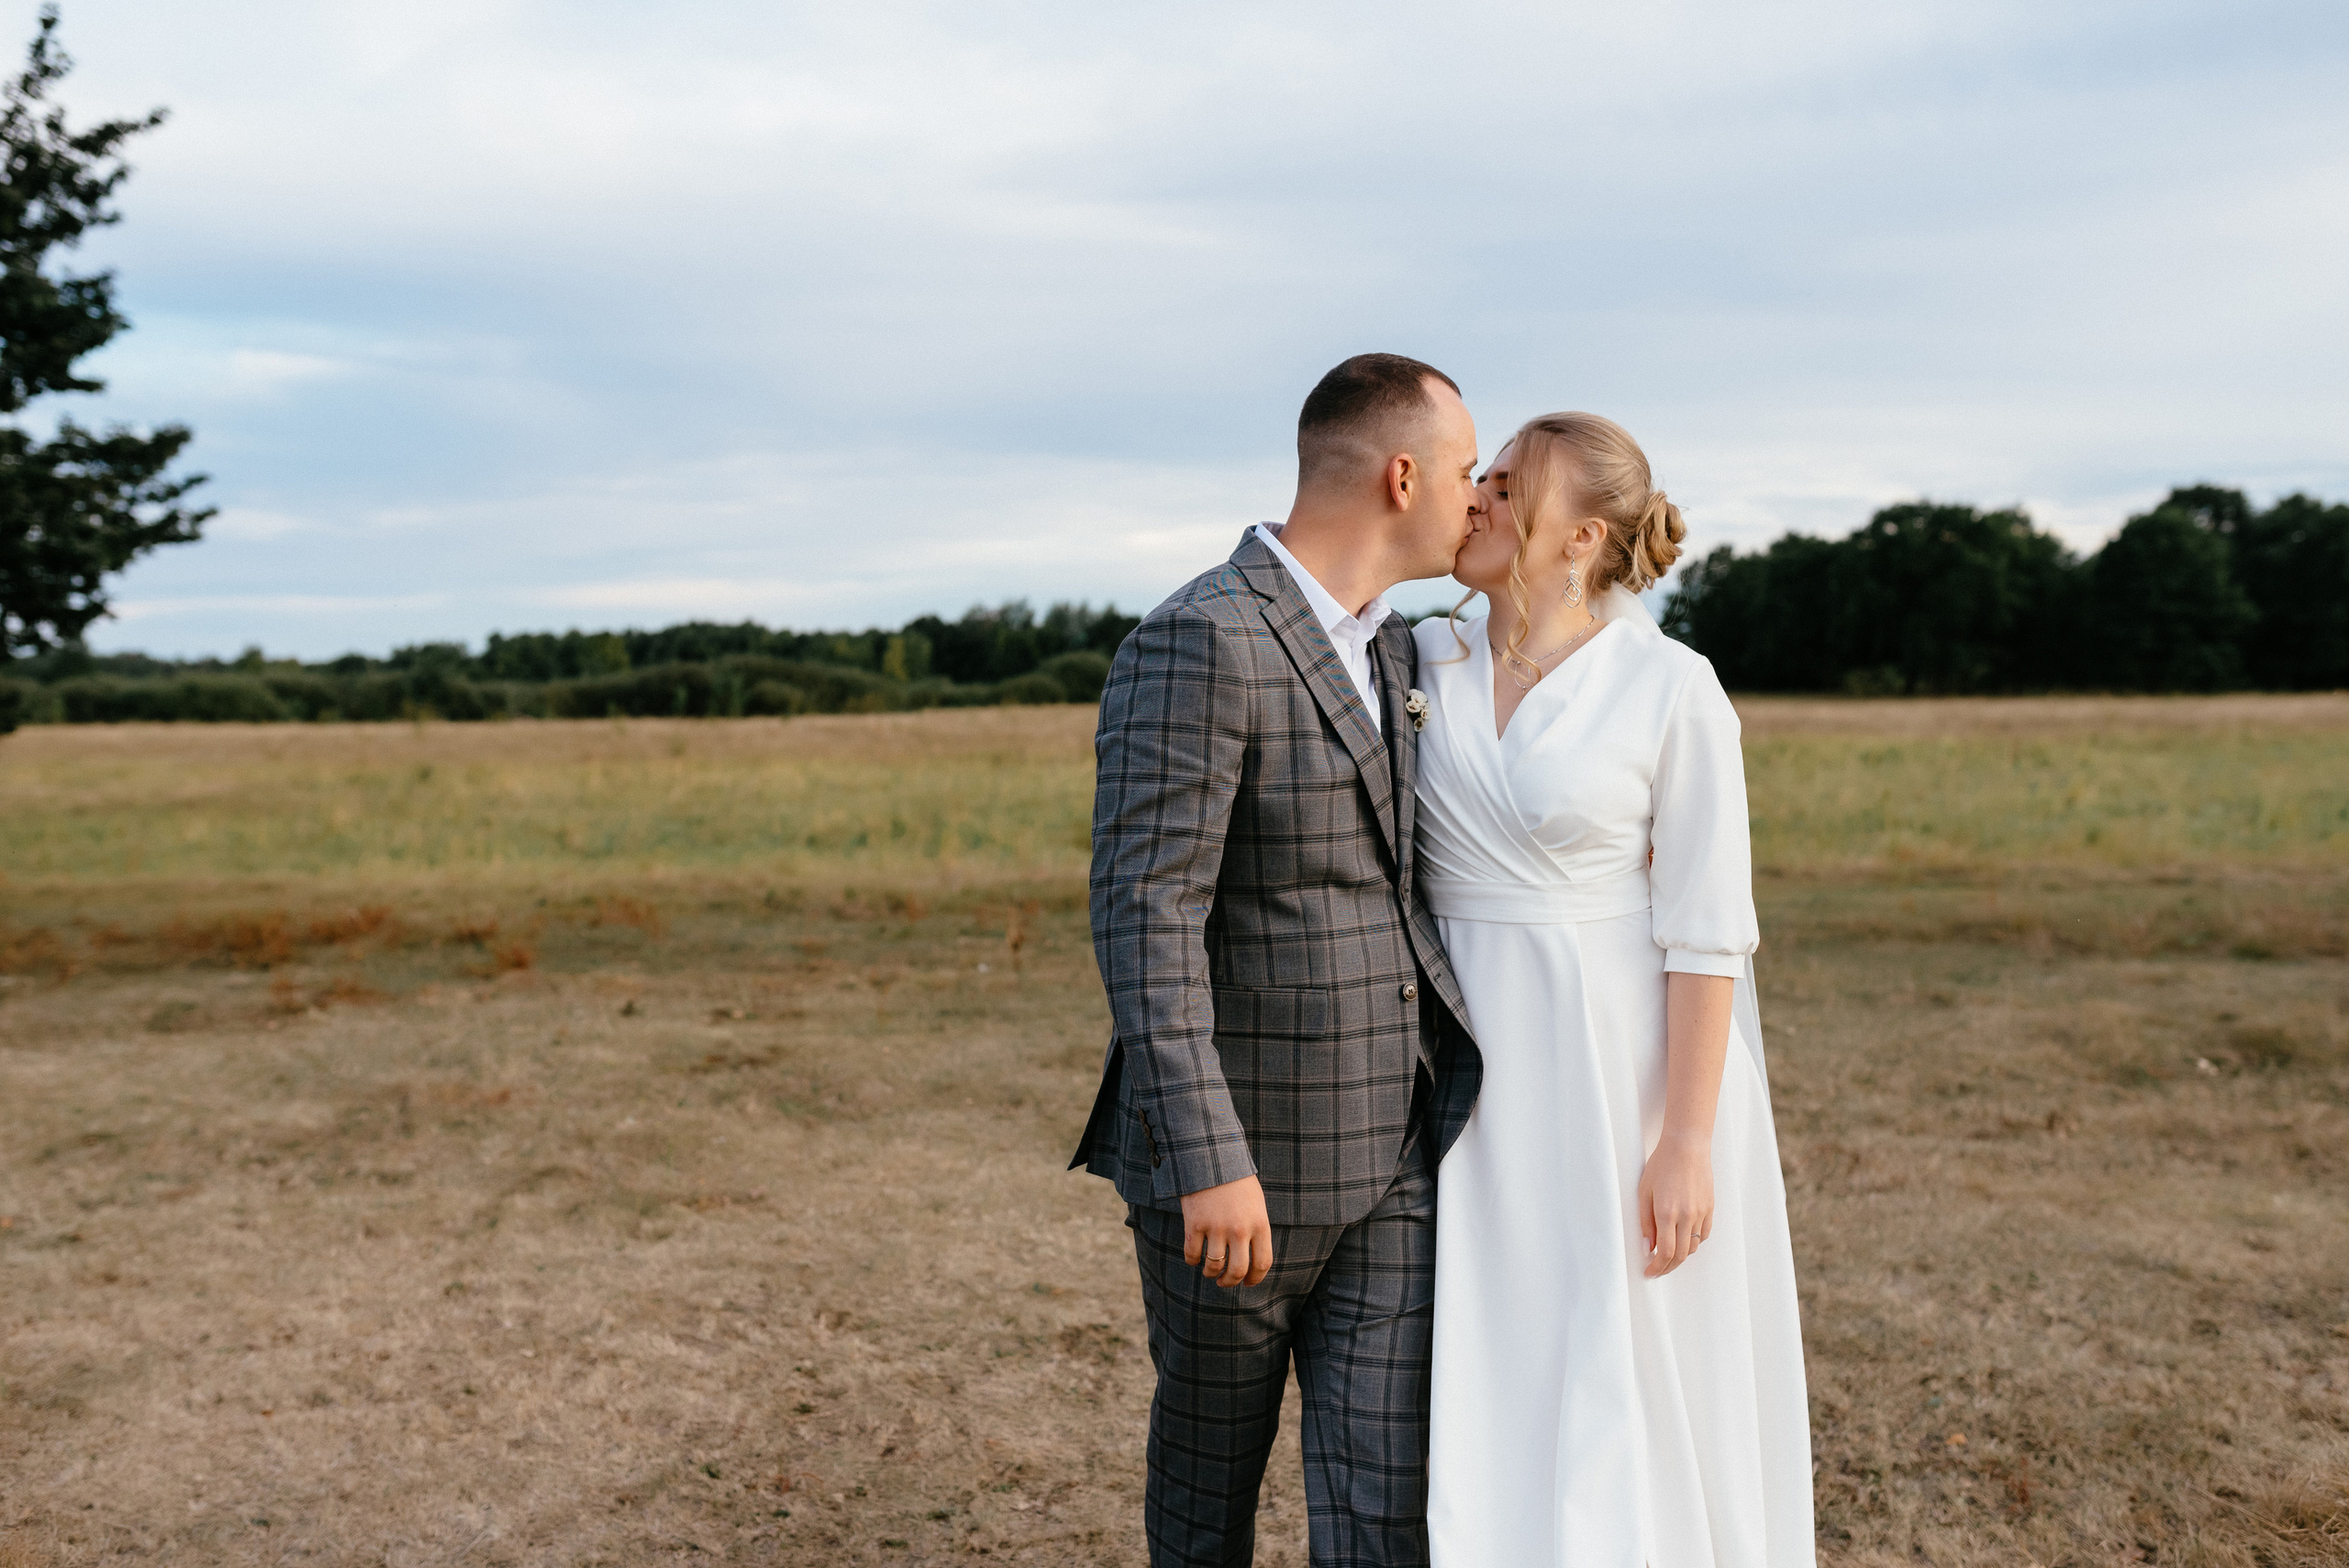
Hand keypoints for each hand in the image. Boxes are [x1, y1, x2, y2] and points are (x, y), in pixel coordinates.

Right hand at [1180, 1175, 1273, 1287]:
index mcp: (1260, 1223)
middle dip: (1230, 1282)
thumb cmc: (1236, 1181)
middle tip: (1224, 1282)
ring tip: (1209, 1271)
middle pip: (1237, 1270)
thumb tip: (1252, 1259)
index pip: (1262, 1263)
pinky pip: (1192, 1255)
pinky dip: (1192, 1261)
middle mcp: (1240, 1229)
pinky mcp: (1195, 1224)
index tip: (1248, 1283)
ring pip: (1213, 1266)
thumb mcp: (1256, 1204)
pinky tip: (1194, 1258)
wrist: (1211, 1157)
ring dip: (1210, 1274)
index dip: (1255, 1278)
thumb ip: (1256, 1229)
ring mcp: (1216, 1227)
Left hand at [1638, 1129, 1713, 1278]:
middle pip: (1681, 1255)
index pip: (1665, 1252)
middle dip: (1667, 1267)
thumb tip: (1648, 1247)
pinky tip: (1684, 1241)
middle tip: (1657, 1270)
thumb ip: (1645, 1222)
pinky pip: (1703, 1234)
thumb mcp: (1644, 1191)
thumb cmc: (1661, 1165)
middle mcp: (1686, 1216)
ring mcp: (1701, 1212)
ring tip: (1668, 1256)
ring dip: (1681, 1256)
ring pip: (1693, 1247)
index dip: (1657, 1267)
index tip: (1649, 1272)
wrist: (1687, 1147)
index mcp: (1666, 1212)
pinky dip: (1694, 1243)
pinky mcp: (1710, 1207)